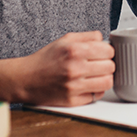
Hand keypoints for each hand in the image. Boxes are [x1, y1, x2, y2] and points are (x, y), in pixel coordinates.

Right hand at [0, 31, 114, 105]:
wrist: (25, 79)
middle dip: (107, 64)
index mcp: (74, 50)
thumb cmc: (45, 60)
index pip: (109, 50)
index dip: (108, 51)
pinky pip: (97, 96)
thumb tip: (104, 39)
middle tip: (99, 64)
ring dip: (105, 78)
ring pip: (107, 82)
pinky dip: (95, 90)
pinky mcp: (72, 100)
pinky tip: (87, 85)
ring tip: (97, 75)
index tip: (103, 53)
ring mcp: (74, 86)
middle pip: (111, 67)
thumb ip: (87, 36)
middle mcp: (75, 68)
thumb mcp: (64, 40)